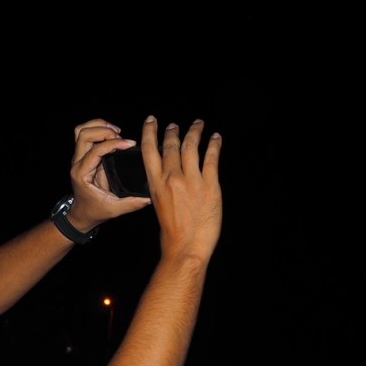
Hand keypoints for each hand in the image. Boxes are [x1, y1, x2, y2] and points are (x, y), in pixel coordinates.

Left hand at [65, 118, 152, 232]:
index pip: (96, 150)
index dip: (113, 143)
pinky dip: (98, 129)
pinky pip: (85, 135)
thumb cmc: (95, 211)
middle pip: (84, 134)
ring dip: (99, 126)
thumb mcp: (115, 209)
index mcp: (82, 174)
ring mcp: (78, 158)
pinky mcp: (83, 155)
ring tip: (117, 131)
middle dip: (104, 130)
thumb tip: (150, 197)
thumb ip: (132, 203)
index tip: (129, 144)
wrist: (82, 214)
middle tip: (121, 136)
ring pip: (81, 131)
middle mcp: (77, 163)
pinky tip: (113, 134)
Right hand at [142, 116, 221, 262]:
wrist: (186, 246)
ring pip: (192, 146)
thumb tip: (167, 172)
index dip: (150, 131)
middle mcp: (172, 178)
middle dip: (173, 131)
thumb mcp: (158, 204)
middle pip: (172, 145)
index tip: (152, 120)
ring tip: (198, 124)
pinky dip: (214, 145)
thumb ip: (161, 185)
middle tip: (174, 125)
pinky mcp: (210, 185)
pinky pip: (212, 158)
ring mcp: (192, 180)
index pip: (149, 150)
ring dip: (195, 132)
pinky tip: (216, 138)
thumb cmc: (172, 231)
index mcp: (156, 183)